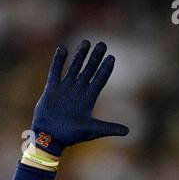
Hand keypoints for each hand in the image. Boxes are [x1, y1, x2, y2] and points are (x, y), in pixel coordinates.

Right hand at [31, 40, 128, 154]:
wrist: (51, 137)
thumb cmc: (72, 135)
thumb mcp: (93, 130)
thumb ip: (109, 128)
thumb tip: (128, 131)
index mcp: (89, 98)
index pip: (100, 80)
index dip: (106, 69)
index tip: (112, 57)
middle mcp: (78, 90)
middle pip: (89, 69)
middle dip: (95, 57)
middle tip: (102, 44)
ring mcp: (65, 88)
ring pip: (74, 67)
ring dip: (79, 55)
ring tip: (86, 42)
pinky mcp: (52, 88)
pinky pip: (55, 71)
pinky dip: (59, 61)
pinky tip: (63, 49)